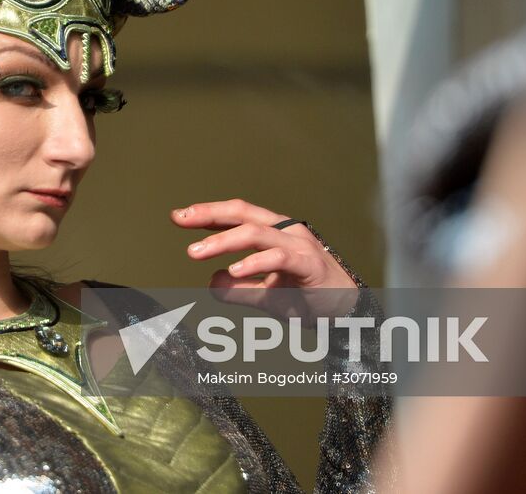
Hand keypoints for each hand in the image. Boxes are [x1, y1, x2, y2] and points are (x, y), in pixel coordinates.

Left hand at [172, 199, 358, 317]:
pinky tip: (234, 270)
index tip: (179, 217)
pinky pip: (278, 257)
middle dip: (209, 213)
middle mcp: (285, 230)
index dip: (207, 213)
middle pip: (242, 212)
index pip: (236, 214)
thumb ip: (238, 289)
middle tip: (181, 220)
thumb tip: (211, 281)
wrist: (346, 314)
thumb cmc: (306, 298)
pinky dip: (254, 262)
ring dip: (222, 241)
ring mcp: (299, 245)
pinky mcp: (310, 264)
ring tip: (196, 251)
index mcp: (274, 231)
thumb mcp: (265, 296)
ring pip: (255, 232)